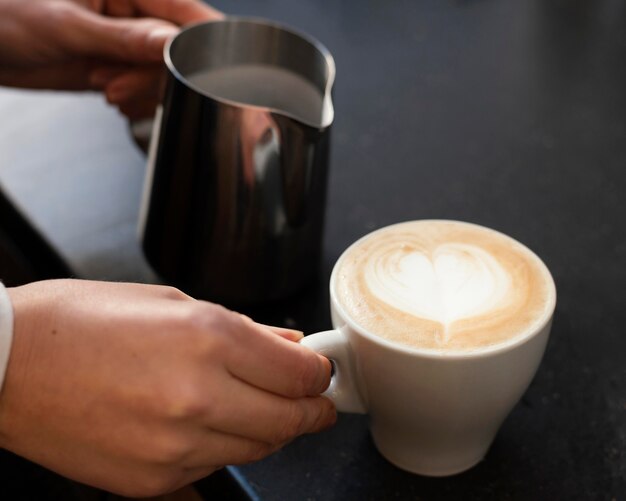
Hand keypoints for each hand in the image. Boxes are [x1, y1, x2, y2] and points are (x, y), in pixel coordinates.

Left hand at [0, 0, 222, 116]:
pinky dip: (137, 99)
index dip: (199, 44)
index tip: (195, 72)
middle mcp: (135, 12)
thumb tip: (171, 45)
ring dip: (143, 90)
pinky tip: (115, 97)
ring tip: (107, 89)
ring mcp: (129, 42)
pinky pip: (148, 87)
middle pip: (180, 50)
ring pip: (166, 73)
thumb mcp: (67, 26)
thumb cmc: (6, 15)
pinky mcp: (121, 66)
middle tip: (116, 84)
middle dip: (154, 75)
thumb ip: (123, 38)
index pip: (185, 14)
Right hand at [0, 280, 333, 496]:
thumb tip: (287, 348)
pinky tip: (216, 423)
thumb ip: (243, 331)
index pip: (301, 374)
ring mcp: (176, 446)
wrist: (8, 365)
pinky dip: (228, 446)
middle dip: (312, 409)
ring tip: (268, 407)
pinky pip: (215, 466)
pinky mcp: (154, 481)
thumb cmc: (80, 321)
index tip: (319, 371)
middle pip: (291, 419)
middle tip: (314, 401)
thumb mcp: (172, 303)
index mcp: (207, 338)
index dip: (319, 374)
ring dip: (274, 428)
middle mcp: (199, 396)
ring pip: (259, 448)